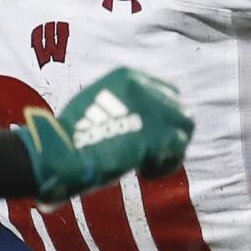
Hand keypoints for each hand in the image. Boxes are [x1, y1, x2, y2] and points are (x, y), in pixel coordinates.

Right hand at [17, 69, 192, 202]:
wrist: (66, 151)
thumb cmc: (71, 134)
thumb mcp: (94, 101)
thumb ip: (119, 102)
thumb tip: (134, 116)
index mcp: (128, 77)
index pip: (166, 90)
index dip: (163, 114)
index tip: (151, 132)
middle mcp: (146, 88)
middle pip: (179, 108)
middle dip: (170, 131)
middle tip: (153, 151)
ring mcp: (154, 111)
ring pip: (184, 128)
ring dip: (171, 148)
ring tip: (149, 164)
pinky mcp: (159, 136)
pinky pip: (177, 150)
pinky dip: (165, 164)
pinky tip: (146, 172)